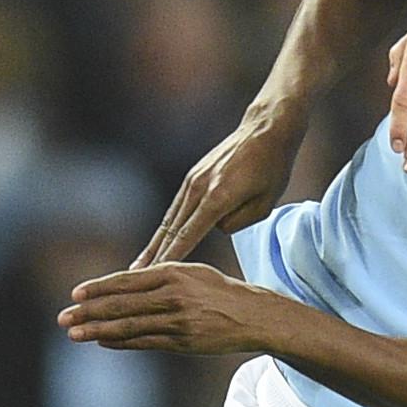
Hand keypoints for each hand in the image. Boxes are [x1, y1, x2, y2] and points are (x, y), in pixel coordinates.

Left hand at [59, 260, 274, 355]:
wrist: (253, 316)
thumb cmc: (220, 291)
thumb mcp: (191, 273)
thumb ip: (160, 276)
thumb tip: (125, 283)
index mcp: (173, 273)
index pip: (126, 281)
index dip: (98, 288)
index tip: (75, 294)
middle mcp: (172, 295)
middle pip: (121, 304)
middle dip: (88, 312)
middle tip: (63, 317)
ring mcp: (177, 321)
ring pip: (128, 326)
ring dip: (97, 330)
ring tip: (73, 334)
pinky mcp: (182, 342)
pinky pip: (144, 342)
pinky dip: (120, 342)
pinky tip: (102, 342)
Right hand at [142, 109, 301, 271]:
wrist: (265, 130)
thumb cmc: (272, 168)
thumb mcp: (265, 204)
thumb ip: (237, 223)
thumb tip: (215, 227)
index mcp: (218, 197)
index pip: (188, 235)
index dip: (171, 257)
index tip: (155, 274)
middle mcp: (199, 188)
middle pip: (171, 230)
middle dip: (154, 255)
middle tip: (135, 276)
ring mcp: (193, 180)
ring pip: (170, 219)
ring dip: (156, 242)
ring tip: (140, 264)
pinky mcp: (193, 175)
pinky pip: (177, 207)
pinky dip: (167, 226)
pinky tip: (159, 240)